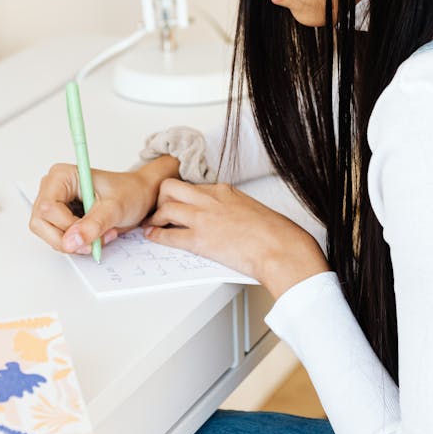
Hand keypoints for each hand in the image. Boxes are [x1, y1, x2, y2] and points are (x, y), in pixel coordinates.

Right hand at [29, 155, 178, 255]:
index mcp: (62, 175)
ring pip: (47, 234)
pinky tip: (96, 236)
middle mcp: (53, 188)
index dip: (66, 227)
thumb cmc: (130, 192)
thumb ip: (93, 224)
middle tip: (96, 241)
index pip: (48, 208)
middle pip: (41, 223)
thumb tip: (71, 241)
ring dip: (74, 242)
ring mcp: (55, 203)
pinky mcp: (60, 217)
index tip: (89, 236)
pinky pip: (58, 238)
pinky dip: (76, 243)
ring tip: (100, 236)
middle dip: (69, 238)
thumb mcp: (115, 208)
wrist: (140, 195)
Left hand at [144, 179, 329, 298]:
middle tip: (159, 209)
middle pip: (171, 188)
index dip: (181, 195)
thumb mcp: (252, 209)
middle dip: (161, 198)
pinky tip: (153, 237)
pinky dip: (157, 236)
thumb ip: (235, 209)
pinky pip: (168, 235)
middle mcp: (210, 200)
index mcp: (225, 191)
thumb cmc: (274, 232)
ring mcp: (203, 218)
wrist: (279, 247)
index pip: (192, 186)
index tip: (176, 201)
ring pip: (165, 207)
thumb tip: (230, 218)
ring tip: (154, 224)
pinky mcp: (199, 240)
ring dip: (156, 217)